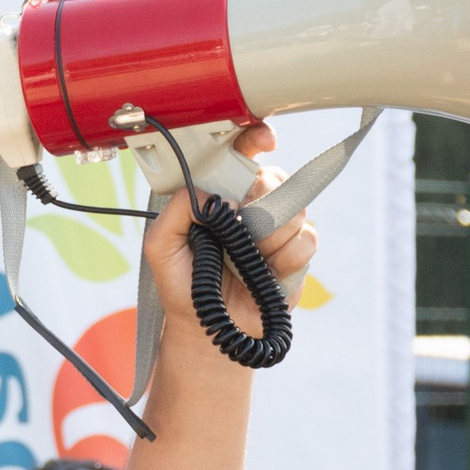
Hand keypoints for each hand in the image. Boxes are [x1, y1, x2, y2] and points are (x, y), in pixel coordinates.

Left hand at [141, 122, 320, 337]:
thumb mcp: (161, 247)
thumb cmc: (184, 287)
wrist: (208, 330)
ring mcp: (277, 231)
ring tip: (246, 258)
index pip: (243, 156)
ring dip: (269, 237)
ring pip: (295, 209)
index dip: (255, 139)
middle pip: (275, 178)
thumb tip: (212, 194)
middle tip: (239, 227)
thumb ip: (175, 212)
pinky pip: (308, 240)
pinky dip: (286, 258)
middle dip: (258, 201)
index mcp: (222, 198)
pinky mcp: (296, 256)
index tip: (265, 140)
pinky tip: (266, 272)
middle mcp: (252, 208)